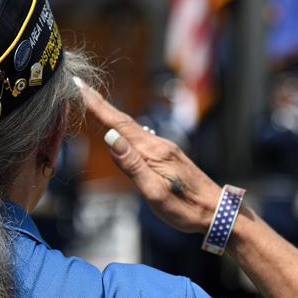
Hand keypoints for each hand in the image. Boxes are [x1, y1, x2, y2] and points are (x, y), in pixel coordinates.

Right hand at [78, 79, 221, 233]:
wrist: (217, 212)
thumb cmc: (186, 207)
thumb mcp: (154, 191)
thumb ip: (132, 165)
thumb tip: (109, 137)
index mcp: (153, 151)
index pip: (119, 124)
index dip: (98, 106)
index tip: (80, 85)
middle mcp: (159, 144)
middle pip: (124, 122)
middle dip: (101, 105)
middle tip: (80, 86)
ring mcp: (164, 149)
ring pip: (132, 129)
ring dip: (112, 115)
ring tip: (94, 104)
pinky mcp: (168, 156)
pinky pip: (140, 138)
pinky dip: (124, 129)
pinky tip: (120, 130)